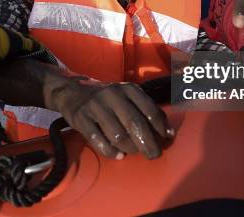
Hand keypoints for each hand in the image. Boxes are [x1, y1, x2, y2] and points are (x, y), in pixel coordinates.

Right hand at [44, 72, 173, 159]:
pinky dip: (111, 151)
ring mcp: (96, 107)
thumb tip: (169, 133)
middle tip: (153, 155)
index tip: (165, 139)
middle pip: (135, 124)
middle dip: (148, 143)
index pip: (149, 109)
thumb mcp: (129, 97)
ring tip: (133, 151)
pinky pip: (99, 141)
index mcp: (128, 89)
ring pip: (118, 135)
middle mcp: (113, 95)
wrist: (74, 92)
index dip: (160, 127)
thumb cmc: (109, 99)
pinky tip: (118, 155)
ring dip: (130, 148)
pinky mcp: (82, 119)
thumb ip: (148, 111)